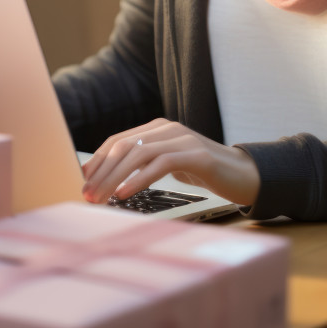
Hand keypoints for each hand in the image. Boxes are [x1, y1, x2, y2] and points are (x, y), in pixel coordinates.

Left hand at [80, 118, 259, 206]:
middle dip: (101, 172)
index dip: (97, 160)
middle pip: (123, 146)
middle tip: (86, 195)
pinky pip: (161, 164)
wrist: (244, 174)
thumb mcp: (170, 165)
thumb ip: (146, 165)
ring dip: (114, 178)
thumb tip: (110, 183)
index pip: (118, 140)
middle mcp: (167, 129)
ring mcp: (182, 139)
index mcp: (157, 129)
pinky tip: (125, 193)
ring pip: (138, 153)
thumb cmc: (204, 172)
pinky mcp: (197, 154)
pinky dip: (139, 179)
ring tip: (101, 198)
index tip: (81, 181)